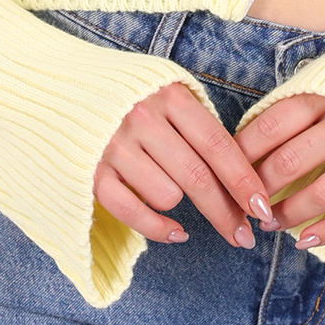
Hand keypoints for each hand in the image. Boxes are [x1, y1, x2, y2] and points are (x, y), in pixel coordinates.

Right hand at [96, 82, 277, 248]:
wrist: (63, 88)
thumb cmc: (130, 97)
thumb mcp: (169, 95)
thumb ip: (199, 127)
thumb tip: (242, 177)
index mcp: (170, 96)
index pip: (217, 146)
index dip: (244, 181)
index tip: (262, 207)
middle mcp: (141, 118)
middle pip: (197, 177)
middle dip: (226, 212)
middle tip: (244, 236)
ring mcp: (113, 146)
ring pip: (167, 195)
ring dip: (177, 203)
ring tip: (169, 188)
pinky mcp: (90, 171)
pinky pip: (132, 212)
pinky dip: (157, 228)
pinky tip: (176, 233)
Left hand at [233, 93, 324, 249]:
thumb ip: (296, 103)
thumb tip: (247, 136)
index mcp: (323, 95)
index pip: (268, 129)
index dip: (241, 156)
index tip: (226, 174)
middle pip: (288, 163)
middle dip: (258, 191)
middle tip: (245, 205)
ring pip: (322, 193)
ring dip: (289, 215)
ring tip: (270, 224)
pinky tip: (307, 240)